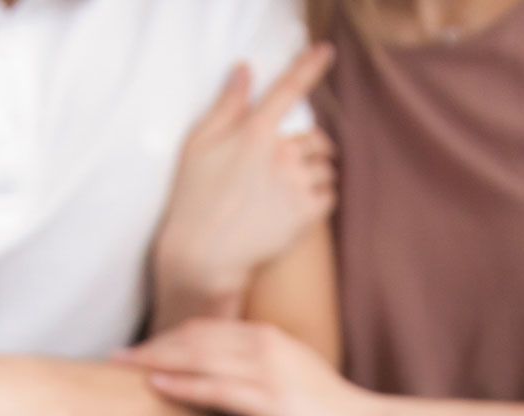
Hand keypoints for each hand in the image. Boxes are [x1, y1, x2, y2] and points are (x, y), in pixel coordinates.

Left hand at [121, 320, 397, 415]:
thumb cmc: (328, 412)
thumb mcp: (291, 377)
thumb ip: (258, 370)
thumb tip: (224, 380)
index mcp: (267, 337)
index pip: (205, 329)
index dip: (168, 337)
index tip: (139, 348)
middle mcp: (263, 345)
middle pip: (193, 338)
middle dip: (152, 346)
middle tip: (116, 357)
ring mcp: (266, 371)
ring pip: (197, 358)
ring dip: (155, 362)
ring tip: (123, 368)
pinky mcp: (268, 400)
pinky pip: (214, 388)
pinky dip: (181, 386)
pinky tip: (154, 387)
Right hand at [153, 45, 337, 322]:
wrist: (204, 256)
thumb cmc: (194, 199)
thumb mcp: (199, 145)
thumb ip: (227, 105)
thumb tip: (244, 69)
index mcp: (255, 132)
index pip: (288, 89)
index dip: (310, 66)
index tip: (327, 50)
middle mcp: (281, 154)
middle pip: (318, 138)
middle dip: (312, 148)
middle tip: (292, 163)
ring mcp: (296, 185)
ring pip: (327, 169)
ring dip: (317, 174)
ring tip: (292, 190)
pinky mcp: (306, 215)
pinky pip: (330, 196)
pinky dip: (321, 199)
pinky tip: (298, 207)